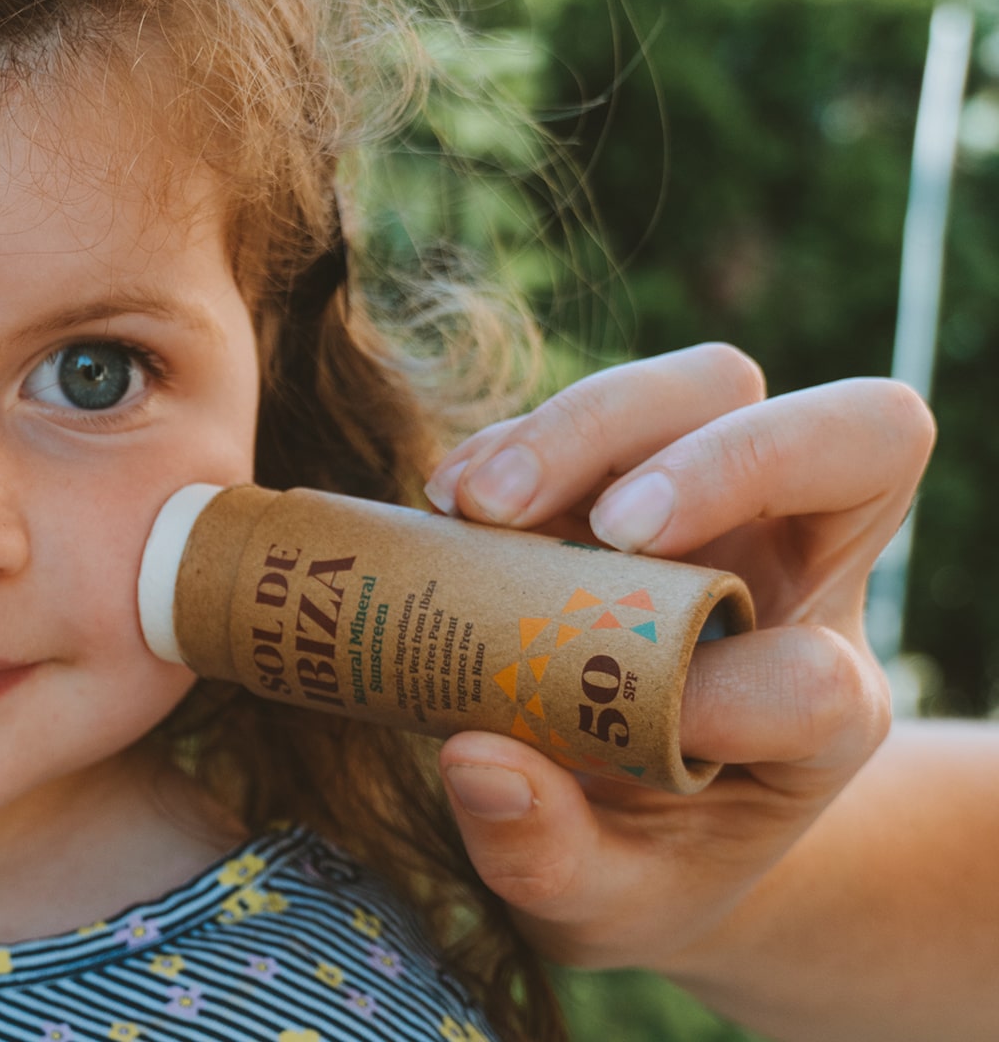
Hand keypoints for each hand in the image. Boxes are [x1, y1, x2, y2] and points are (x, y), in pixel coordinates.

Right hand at [422, 344, 933, 974]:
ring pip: (711, 387)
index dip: (744, 696)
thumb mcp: (606, 901)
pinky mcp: (611, 472)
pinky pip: (591, 409)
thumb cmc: (637, 855)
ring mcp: (700, 505)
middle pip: (840, 438)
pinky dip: (516, 435)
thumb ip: (551, 858)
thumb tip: (477, 759)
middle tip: (605, 536)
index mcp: (818, 705)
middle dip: (726, 462)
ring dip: (592, 426)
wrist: (621, 792)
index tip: (649, 734)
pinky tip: (449, 498)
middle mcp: (784, 578)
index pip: (828, 674)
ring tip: (477, 502)